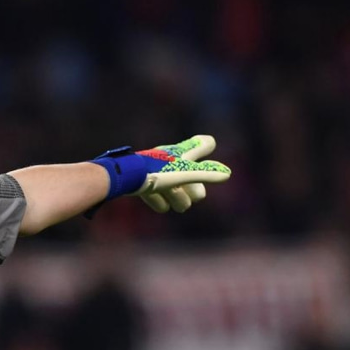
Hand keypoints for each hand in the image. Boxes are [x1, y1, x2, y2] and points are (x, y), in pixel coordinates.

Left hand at [90, 134, 230, 212]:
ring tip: (175, 203)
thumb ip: (204, 173)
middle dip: (192, 188)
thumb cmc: (155, 172)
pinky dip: (158, 200)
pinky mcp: (140, 183)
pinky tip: (160, 205)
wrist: (122, 177)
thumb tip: (228, 174)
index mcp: (180, 154)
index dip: (205, 148)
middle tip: (191, 194)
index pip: (202, 144)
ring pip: (173, 187)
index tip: (205, 150)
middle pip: (188, 174)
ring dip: (176, 197)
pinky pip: (154, 194)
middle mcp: (168, 160)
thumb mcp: (182, 173)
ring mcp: (154, 171)